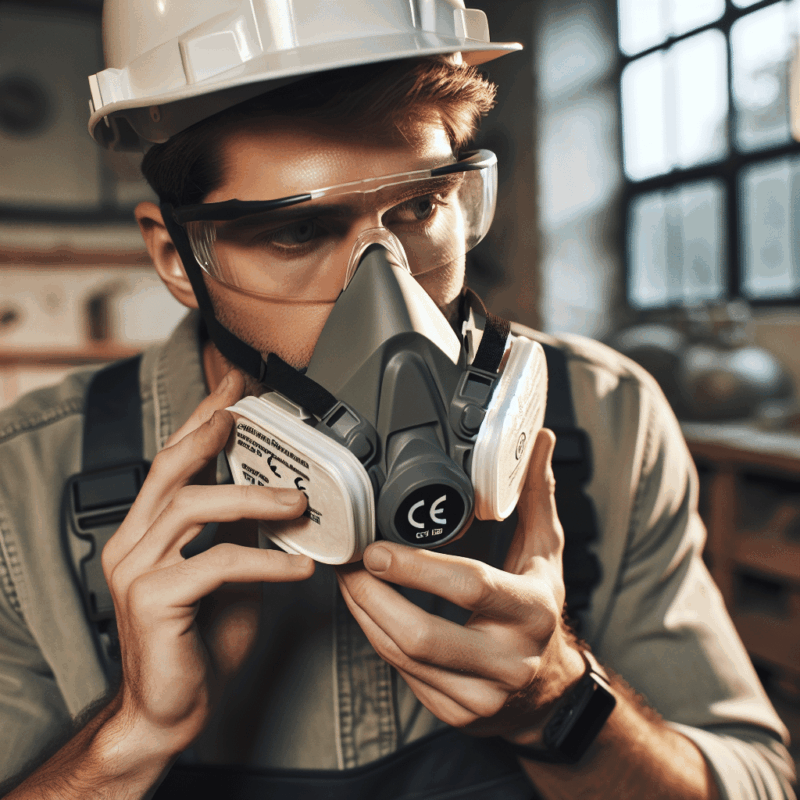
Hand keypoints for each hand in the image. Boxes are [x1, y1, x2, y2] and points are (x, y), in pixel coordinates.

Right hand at [100, 370, 314, 755]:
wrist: (171, 710)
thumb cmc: (199, 642)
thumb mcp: (227, 576)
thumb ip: (241, 536)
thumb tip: (279, 502)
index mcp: (148, 532)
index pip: (172, 462)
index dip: (201, 421)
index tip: (231, 389)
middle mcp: (133, 542)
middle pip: (172, 468)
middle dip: (214, 431)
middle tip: (252, 412)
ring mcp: (136, 569)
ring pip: (194, 506)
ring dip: (253, 498)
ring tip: (298, 501)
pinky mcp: (151, 599)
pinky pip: (216, 563)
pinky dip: (265, 562)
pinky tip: (299, 569)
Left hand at [336, 429, 584, 743]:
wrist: (548, 691)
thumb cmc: (540, 609)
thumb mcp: (545, 552)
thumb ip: (536, 495)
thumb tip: (540, 440)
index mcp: (531, 610)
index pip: (469, 587)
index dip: (416, 569)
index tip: (376, 549)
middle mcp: (509, 660)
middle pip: (422, 635)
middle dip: (371, 597)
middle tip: (347, 563)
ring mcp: (482, 695)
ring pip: (403, 657)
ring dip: (364, 615)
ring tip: (348, 580)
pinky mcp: (456, 714)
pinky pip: (402, 675)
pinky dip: (376, 639)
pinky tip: (367, 611)